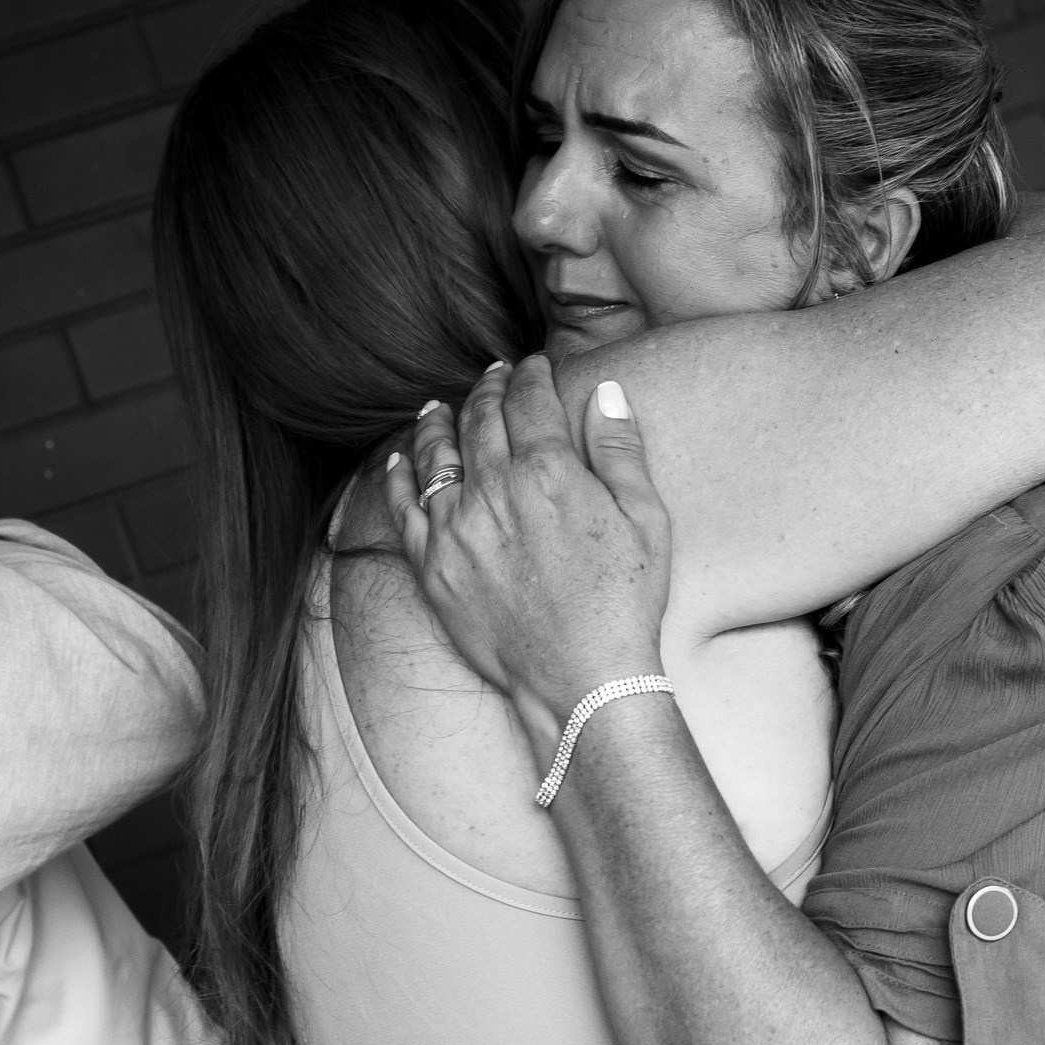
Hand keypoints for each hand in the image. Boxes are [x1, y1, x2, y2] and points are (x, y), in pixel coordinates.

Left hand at [384, 357, 672, 743]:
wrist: (583, 679)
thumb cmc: (625, 601)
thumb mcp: (646, 518)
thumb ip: (621, 450)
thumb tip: (606, 392)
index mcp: (549, 472)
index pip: (530, 401)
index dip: (530, 375)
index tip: (532, 365)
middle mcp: (493, 492)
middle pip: (480, 420)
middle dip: (486, 389)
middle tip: (491, 376)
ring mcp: (455, 529)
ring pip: (435, 456)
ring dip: (437, 422)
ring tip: (438, 407)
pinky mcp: (432, 567)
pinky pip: (403, 509)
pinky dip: (398, 477)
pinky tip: (398, 461)